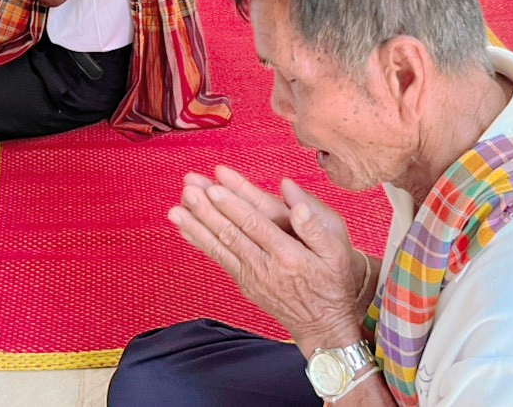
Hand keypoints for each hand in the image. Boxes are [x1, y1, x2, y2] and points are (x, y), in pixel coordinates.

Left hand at [169, 166, 369, 347]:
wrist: (323, 325)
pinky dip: (201, 243)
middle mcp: (266, 266)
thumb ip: (314, 224)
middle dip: (207, 211)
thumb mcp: (337, 252)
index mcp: (288, 254)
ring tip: (175, 209)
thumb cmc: (331, 283)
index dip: (233, 205)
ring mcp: (252, 277)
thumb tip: (292, 196)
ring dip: (197, 226)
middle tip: (187, 190)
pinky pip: (219, 259)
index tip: (214, 186)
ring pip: (220, 247)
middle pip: (231, 234)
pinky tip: (186, 229)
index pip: (255, 224)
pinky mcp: (245, 283)